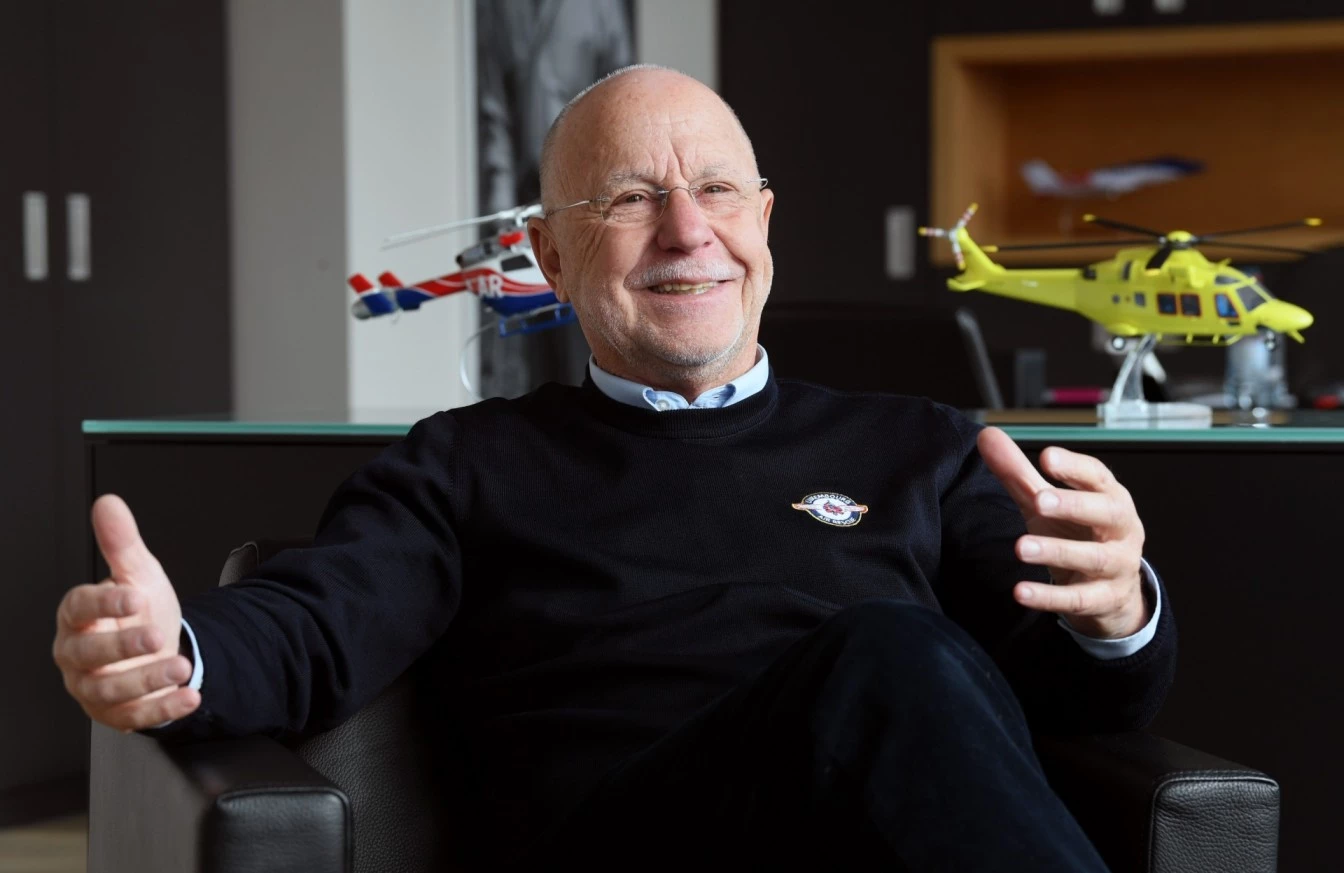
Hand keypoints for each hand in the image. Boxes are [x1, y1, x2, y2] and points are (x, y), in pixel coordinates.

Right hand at [53, 495, 198, 729]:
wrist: (156, 649)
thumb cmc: (136, 612)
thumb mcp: (136, 574)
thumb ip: (121, 543)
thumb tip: (108, 503)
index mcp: (78, 616)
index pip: (78, 608)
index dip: (103, 603)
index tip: (133, 596)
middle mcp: (78, 654)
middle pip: (87, 654)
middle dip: (121, 647)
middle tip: (154, 635)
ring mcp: (94, 687)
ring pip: (109, 691)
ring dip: (146, 681)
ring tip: (180, 668)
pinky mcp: (116, 713)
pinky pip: (136, 716)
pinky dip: (163, 710)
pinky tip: (189, 697)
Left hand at [977, 427, 1147, 638]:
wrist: (1110, 590)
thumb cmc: (1077, 533)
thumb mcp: (1046, 502)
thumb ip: (1018, 472)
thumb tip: (986, 435)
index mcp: (1109, 496)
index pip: (1097, 476)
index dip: (1074, 467)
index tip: (1047, 457)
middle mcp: (1121, 528)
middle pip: (1106, 513)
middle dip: (1073, 505)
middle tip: (1040, 501)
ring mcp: (1117, 565)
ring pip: (1093, 557)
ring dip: (1057, 551)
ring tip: (1021, 548)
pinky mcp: (1104, 598)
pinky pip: (1078, 599)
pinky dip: (1050, 596)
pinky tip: (1021, 591)